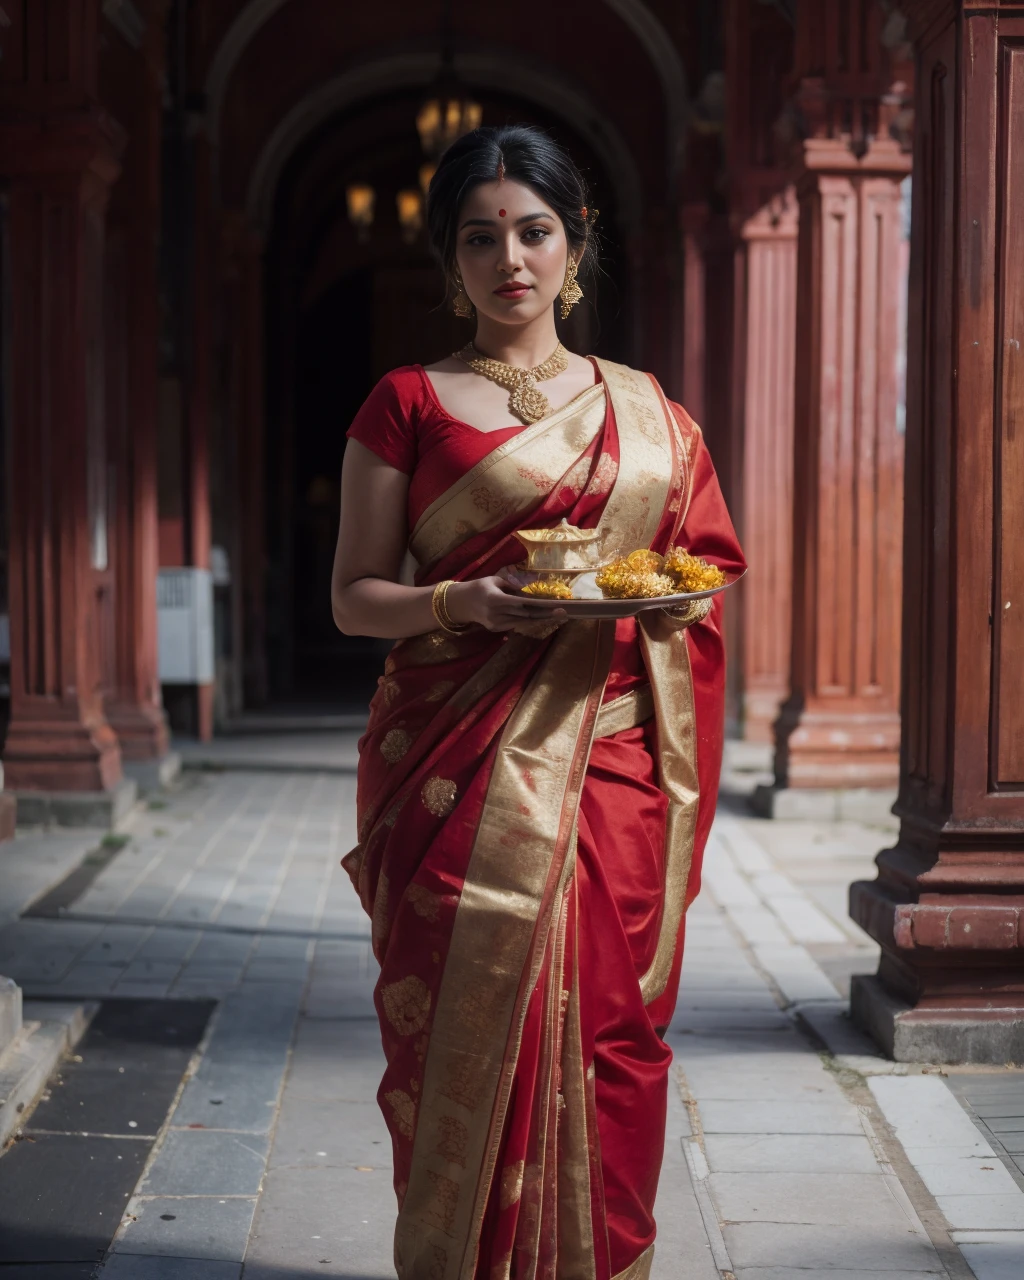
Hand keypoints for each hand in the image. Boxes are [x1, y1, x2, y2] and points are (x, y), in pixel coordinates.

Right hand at [445, 576, 567, 635]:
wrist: (460, 603)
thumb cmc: (479, 587)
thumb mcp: (494, 580)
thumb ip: (512, 585)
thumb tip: (528, 589)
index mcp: (496, 599)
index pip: (522, 603)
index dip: (540, 605)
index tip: (554, 606)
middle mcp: (496, 614)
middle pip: (525, 615)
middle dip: (545, 614)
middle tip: (563, 612)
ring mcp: (496, 624)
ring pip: (522, 622)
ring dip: (539, 618)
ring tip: (555, 615)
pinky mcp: (495, 629)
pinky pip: (515, 624)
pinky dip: (526, 620)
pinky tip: (538, 617)